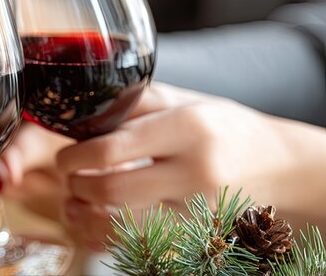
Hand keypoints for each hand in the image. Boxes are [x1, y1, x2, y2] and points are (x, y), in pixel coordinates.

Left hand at [55, 83, 325, 248]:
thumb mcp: (182, 101)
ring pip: (122, 225)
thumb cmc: (223, 128)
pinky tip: (96, 220)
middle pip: (111, 190)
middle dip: (77, 185)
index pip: (111, 149)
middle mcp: (195, 170)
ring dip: (86, 214)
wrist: (278, 165)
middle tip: (70, 177)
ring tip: (77, 199)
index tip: (66, 155)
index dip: (75, 156)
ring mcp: (198, 208)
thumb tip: (79, 110)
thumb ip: (132, 102)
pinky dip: (107, 235)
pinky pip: (139, 243)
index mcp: (188, 127)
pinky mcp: (198, 234)